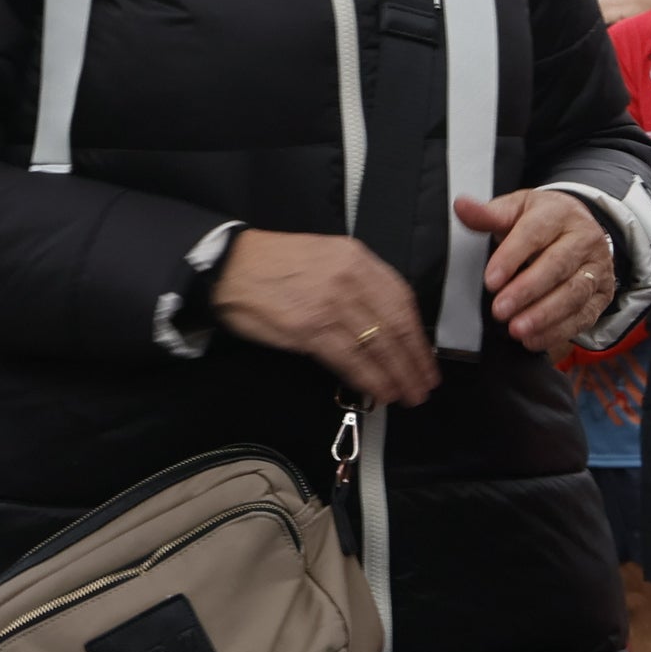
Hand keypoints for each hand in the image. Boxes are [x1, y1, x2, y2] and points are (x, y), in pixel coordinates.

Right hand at [209, 230, 436, 404]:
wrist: (225, 267)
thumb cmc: (270, 263)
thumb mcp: (323, 256)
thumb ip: (355, 280)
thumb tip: (380, 322)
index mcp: (355, 258)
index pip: (401, 300)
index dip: (418, 335)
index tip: (424, 357)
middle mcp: (349, 279)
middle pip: (395, 327)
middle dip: (414, 362)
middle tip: (423, 385)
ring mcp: (330, 305)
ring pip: (378, 347)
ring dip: (397, 376)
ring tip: (407, 395)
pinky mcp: (310, 329)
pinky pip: (351, 360)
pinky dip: (370, 379)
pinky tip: (380, 392)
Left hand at [461, 188, 621, 353]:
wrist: (578, 227)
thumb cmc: (539, 220)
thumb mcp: (515, 210)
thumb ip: (488, 214)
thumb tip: (462, 206)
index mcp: (560, 214)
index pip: (535, 234)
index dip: (512, 257)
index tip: (490, 281)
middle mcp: (585, 239)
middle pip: (558, 266)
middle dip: (527, 291)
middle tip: (499, 310)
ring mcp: (597, 268)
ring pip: (574, 293)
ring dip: (544, 315)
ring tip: (516, 329)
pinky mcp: (602, 294)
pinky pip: (584, 315)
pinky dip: (559, 331)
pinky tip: (534, 340)